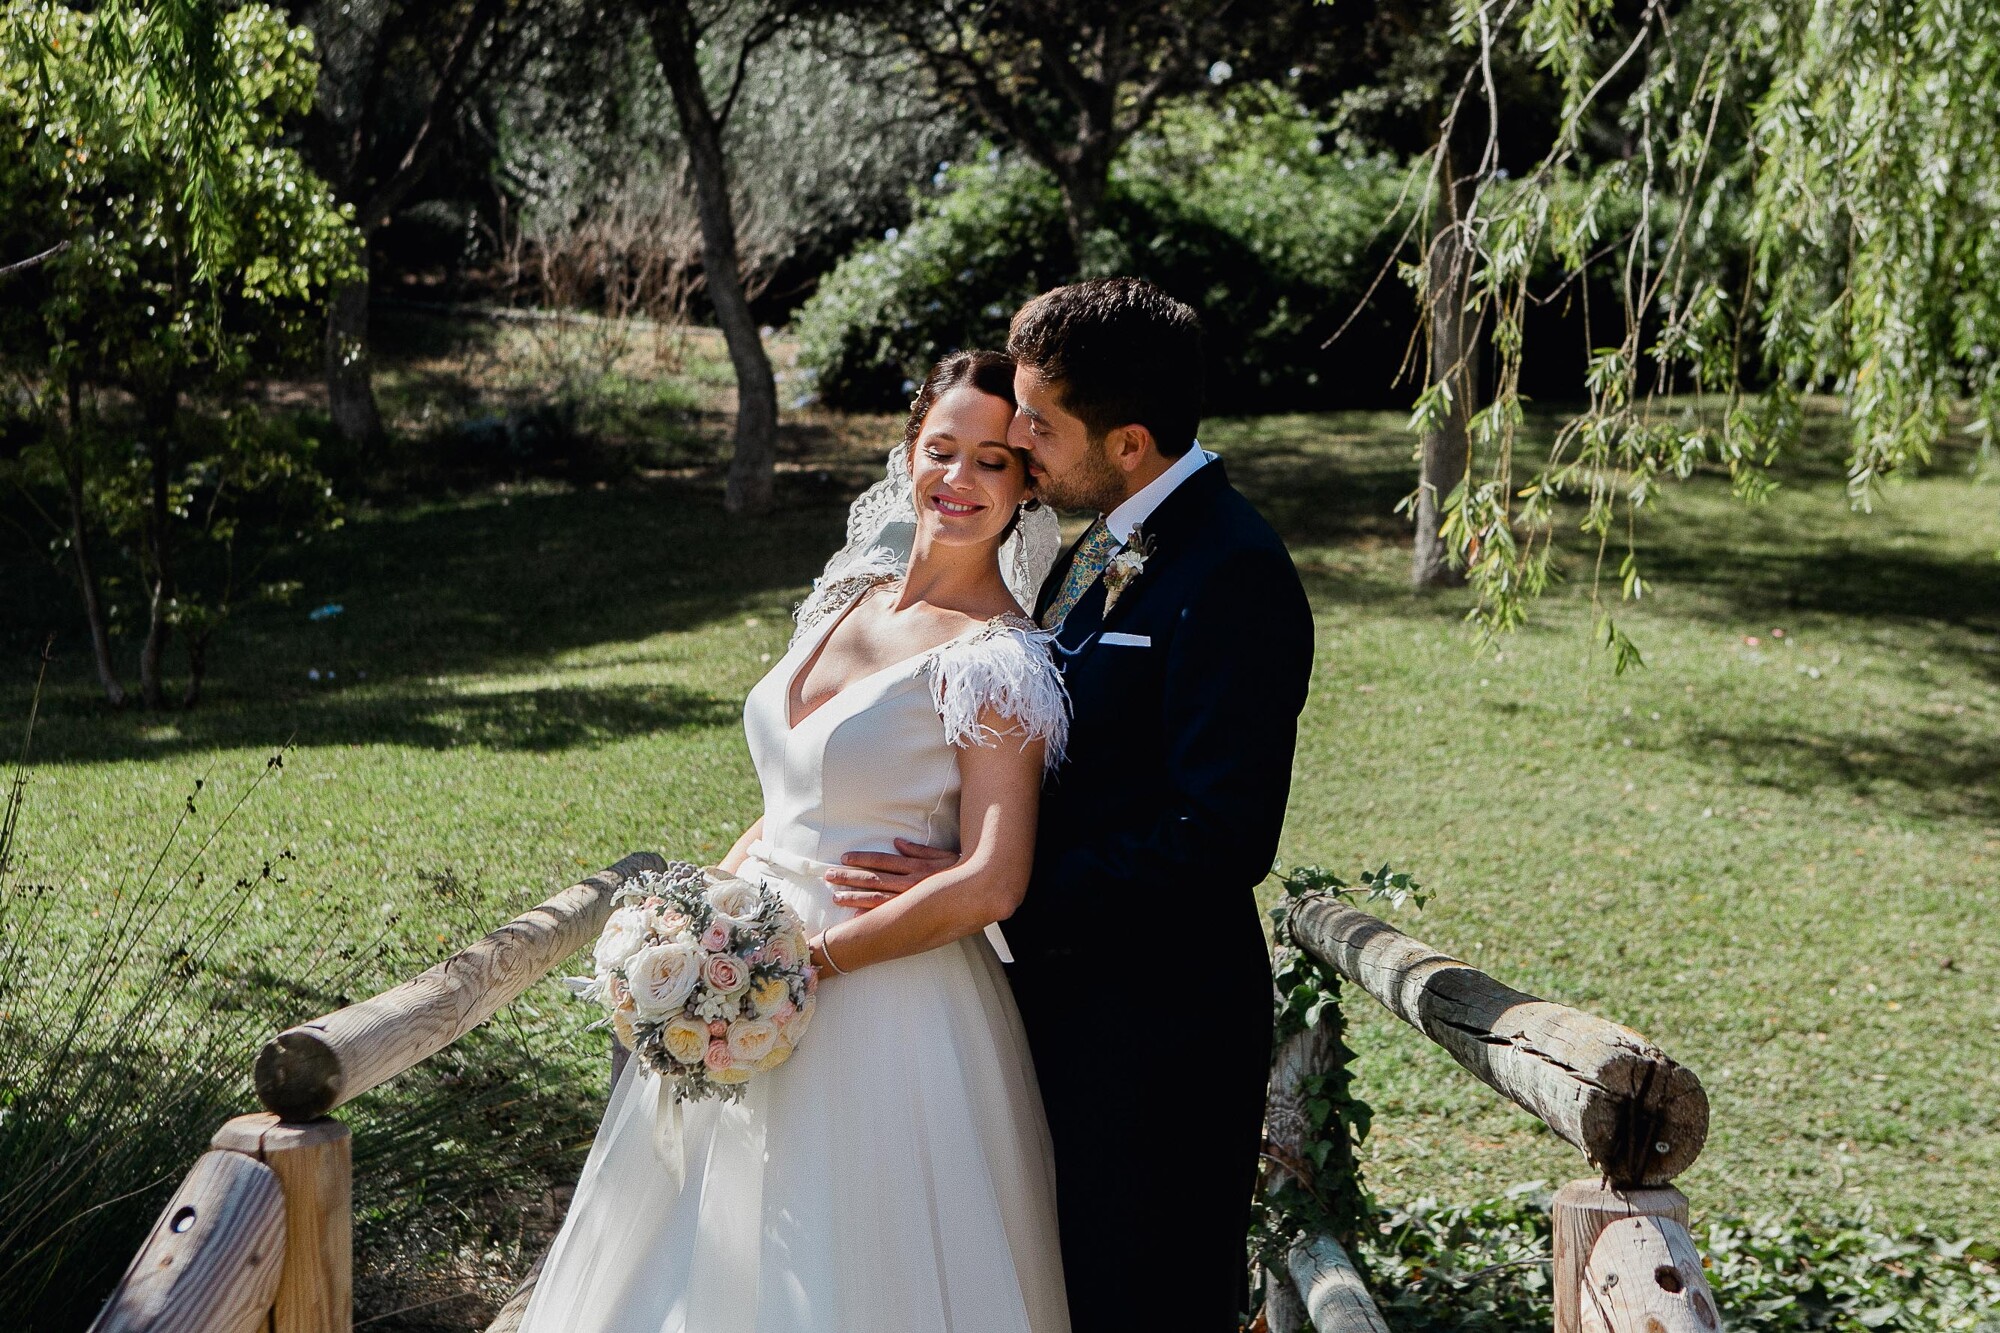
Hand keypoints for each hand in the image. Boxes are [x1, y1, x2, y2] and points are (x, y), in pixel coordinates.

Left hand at [824, 838, 956, 910]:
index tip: (844, 858)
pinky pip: (891, 918)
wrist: (985, 895)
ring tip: (835, 897)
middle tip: (828, 876)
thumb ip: (920, 850)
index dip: (863, 859)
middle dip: (850, 878)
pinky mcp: (916, 917)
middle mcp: (913, 884)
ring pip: (878, 899)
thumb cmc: (963, 873)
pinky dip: (872, 918)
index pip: (884, 861)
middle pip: (875, 879)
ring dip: (854, 898)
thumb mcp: (943, 857)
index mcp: (917, 867)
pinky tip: (856, 920)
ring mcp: (913, 903)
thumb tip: (898, 842)